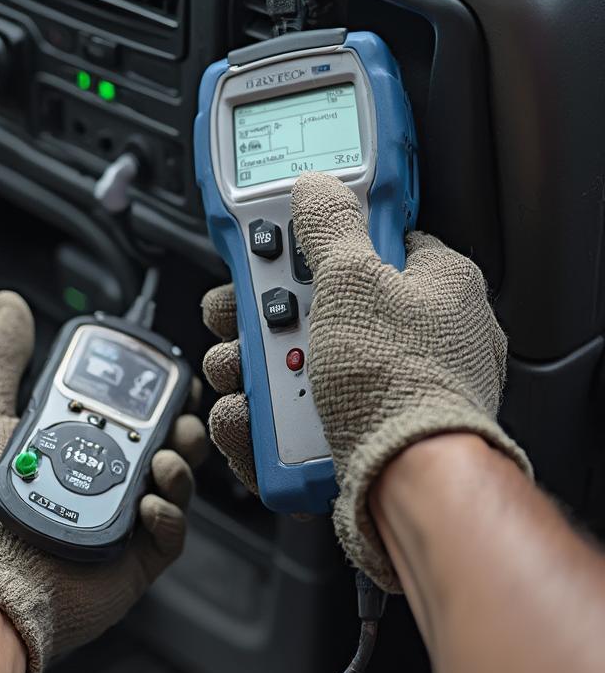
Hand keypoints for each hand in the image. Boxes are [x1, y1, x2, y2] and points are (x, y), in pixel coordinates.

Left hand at [0, 291, 207, 672]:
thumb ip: (3, 357)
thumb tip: (7, 305)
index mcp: (73, 446)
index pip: (125, 409)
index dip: (148, 391)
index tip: (160, 376)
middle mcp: (101, 481)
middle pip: (163, 442)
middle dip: (179, 424)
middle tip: (176, 419)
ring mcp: (122, 521)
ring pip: (176, 483)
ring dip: (179, 464)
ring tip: (161, 461)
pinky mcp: (136, 559)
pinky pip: (172, 533)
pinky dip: (169, 515)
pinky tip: (149, 505)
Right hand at [202, 172, 530, 590]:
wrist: (404, 485)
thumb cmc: (399, 382)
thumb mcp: (354, 280)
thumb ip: (329, 226)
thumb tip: (316, 187)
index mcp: (434, 285)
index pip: (368, 244)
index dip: (311, 246)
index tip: (271, 253)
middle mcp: (417, 337)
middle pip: (318, 309)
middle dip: (262, 318)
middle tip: (239, 320)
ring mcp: (385, 391)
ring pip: (298, 366)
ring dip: (253, 370)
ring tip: (240, 374)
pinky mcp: (357, 435)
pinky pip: (297, 416)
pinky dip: (264, 417)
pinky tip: (248, 416)